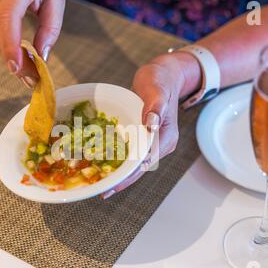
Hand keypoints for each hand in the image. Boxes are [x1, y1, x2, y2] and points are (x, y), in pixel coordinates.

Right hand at [0, 0, 65, 86]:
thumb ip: (49, 28)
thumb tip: (41, 57)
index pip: (7, 19)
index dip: (11, 47)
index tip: (18, 69)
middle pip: (0, 34)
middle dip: (17, 61)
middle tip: (33, 80)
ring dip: (11, 55)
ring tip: (29, 68)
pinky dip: (3, 45)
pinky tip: (16, 51)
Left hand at [102, 52, 200, 198]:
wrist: (164, 75)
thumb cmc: (160, 79)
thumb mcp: (157, 88)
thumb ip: (155, 106)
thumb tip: (150, 125)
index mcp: (166, 137)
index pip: (147, 160)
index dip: (130, 174)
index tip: (115, 184)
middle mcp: (160, 144)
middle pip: (141, 168)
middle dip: (123, 181)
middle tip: (102, 192)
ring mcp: (152, 142)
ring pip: (135, 164)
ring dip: (119, 175)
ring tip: (100, 185)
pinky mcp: (144, 139)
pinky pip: (131, 154)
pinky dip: (118, 162)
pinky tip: (104, 167)